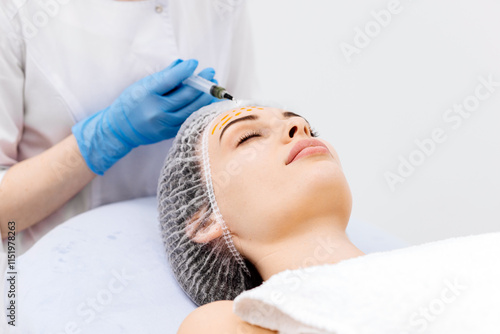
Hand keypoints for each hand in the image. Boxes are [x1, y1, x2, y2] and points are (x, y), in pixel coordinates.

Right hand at [72, 59, 216, 174]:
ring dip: (205, 97)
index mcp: (147, 94)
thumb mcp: (142, 85)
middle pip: (185, 95)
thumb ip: (164, 76)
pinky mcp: (170, 132)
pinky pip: (189, 120)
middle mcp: (157, 110)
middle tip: (210, 73)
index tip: (195, 63)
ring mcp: (164, 123)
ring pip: (192, 109)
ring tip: (213, 87)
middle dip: (201, 83)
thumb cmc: (131, 102)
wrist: (121, 128)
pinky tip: (207, 102)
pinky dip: (200, 110)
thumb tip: (183, 65)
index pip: (170, 79)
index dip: (185, 70)